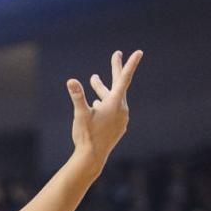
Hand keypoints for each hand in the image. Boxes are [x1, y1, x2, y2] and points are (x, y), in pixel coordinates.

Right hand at [66, 49, 142, 170]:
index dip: (130, 64)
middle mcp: (121, 109)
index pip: (124, 79)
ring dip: (103, 88)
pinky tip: (96, 103)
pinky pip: (113, 109)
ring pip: (112, 98)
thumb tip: (71, 81)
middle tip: (117, 54)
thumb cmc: (86, 135)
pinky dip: (104, 103)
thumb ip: (78, 96)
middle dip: (116, 69)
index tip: (139, 52)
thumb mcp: (80, 114)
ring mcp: (121, 118)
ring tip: (94, 79)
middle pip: (119, 84)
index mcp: (114, 103)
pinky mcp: (118, 126)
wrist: (92, 157)